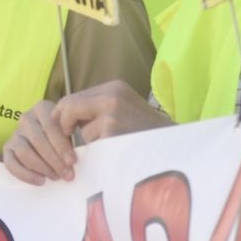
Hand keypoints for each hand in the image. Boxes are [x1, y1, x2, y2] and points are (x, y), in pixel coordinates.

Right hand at [3, 101, 75, 185]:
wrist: (47, 139)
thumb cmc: (62, 135)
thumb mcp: (69, 130)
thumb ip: (73, 138)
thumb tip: (75, 159)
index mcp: (42, 108)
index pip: (50, 126)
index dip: (61, 145)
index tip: (72, 161)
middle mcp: (26, 118)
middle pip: (37, 140)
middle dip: (54, 160)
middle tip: (67, 174)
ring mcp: (15, 134)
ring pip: (24, 152)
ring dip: (42, 167)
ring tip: (55, 177)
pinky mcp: (7, 149)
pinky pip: (10, 163)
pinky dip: (25, 175)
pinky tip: (40, 181)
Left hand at [4, 82, 168, 184]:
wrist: (177, 146)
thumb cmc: (147, 132)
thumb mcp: (124, 109)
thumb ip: (98, 108)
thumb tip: (63, 116)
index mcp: (114, 88)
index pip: (74, 98)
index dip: (64, 115)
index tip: (64, 130)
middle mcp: (112, 96)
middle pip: (69, 108)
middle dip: (64, 126)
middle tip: (68, 143)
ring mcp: (112, 115)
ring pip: (82, 132)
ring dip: (91, 143)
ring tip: (115, 146)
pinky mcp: (113, 134)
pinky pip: (93, 146)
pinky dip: (100, 153)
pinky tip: (117, 153)